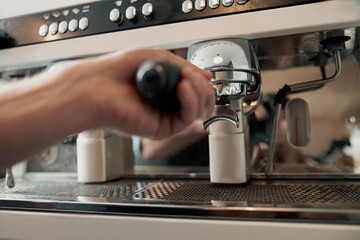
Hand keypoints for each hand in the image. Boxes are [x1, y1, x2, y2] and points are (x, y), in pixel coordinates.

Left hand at [61, 48, 214, 138]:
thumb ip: (185, 67)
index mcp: (169, 90)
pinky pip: (188, 117)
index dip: (202, 82)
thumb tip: (206, 76)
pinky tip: (181, 87)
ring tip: (183, 79)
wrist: (97, 86)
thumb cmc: (120, 71)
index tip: (195, 71)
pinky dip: (190, 99)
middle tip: (189, 75)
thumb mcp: (159, 59)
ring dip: (199, 91)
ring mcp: (167, 117)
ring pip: (201, 111)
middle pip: (205, 103)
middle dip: (203, 86)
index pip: (199, 91)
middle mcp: (170, 105)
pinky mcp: (163, 128)